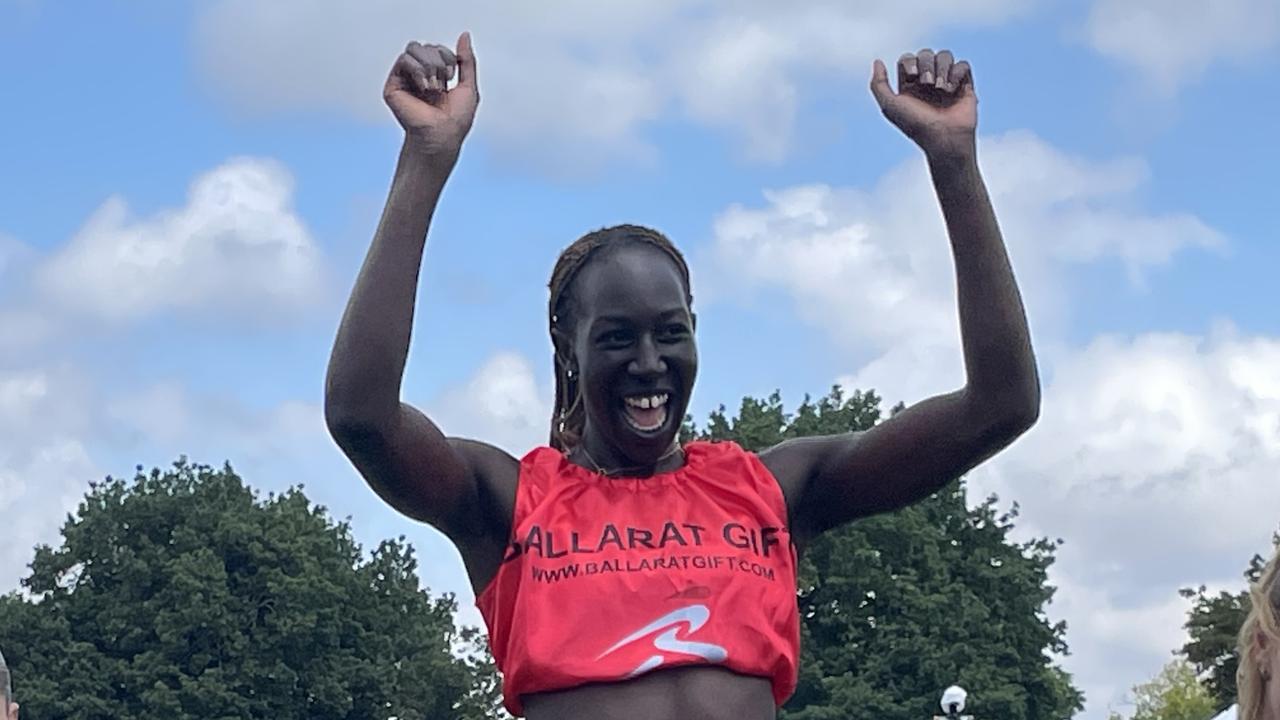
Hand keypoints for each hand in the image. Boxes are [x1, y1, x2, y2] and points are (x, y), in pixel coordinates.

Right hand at [383, 32, 478, 158]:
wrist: (442, 135)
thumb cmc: (456, 119)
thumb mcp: (469, 86)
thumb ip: (467, 60)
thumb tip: (465, 35)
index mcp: (435, 76)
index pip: (438, 49)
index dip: (447, 57)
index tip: (451, 77)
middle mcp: (419, 76)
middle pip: (426, 47)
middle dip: (438, 61)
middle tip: (442, 83)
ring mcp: (405, 80)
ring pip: (414, 49)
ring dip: (429, 65)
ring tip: (432, 87)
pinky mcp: (394, 85)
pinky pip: (404, 60)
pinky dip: (417, 69)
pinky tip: (424, 87)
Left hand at [870, 49, 976, 159]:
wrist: (944, 139)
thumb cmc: (916, 125)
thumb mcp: (889, 106)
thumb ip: (878, 84)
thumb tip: (878, 61)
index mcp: (908, 86)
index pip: (907, 59)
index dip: (909, 63)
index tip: (911, 77)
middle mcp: (927, 82)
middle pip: (925, 54)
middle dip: (926, 65)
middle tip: (927, 84)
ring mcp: (946, 82)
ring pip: (945, 56)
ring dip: (942, 69)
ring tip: (942, 89)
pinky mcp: (964, 85)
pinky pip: (962, 65)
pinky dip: (957, 73)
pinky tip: (954, 89)